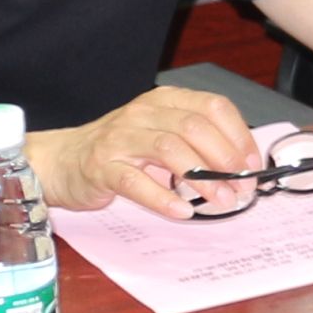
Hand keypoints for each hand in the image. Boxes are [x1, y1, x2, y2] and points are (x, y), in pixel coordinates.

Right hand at [35, 85, 259, 217]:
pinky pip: (136, 182)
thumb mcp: (160, 134)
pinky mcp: (101, 167)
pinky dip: (163, 198)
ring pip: (170, 150)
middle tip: (241, 188)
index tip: (252, 165)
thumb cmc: (119, 150)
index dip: (239, 136)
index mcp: (165, 100)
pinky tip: (182, 211)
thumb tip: (241, 165)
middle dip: (226, 159)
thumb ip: (195, 141)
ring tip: (221, 201)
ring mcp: (120, 139)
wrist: (60, 161)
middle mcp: (143, 114)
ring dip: (203, 178)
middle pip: (195, 128)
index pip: (213, 107)